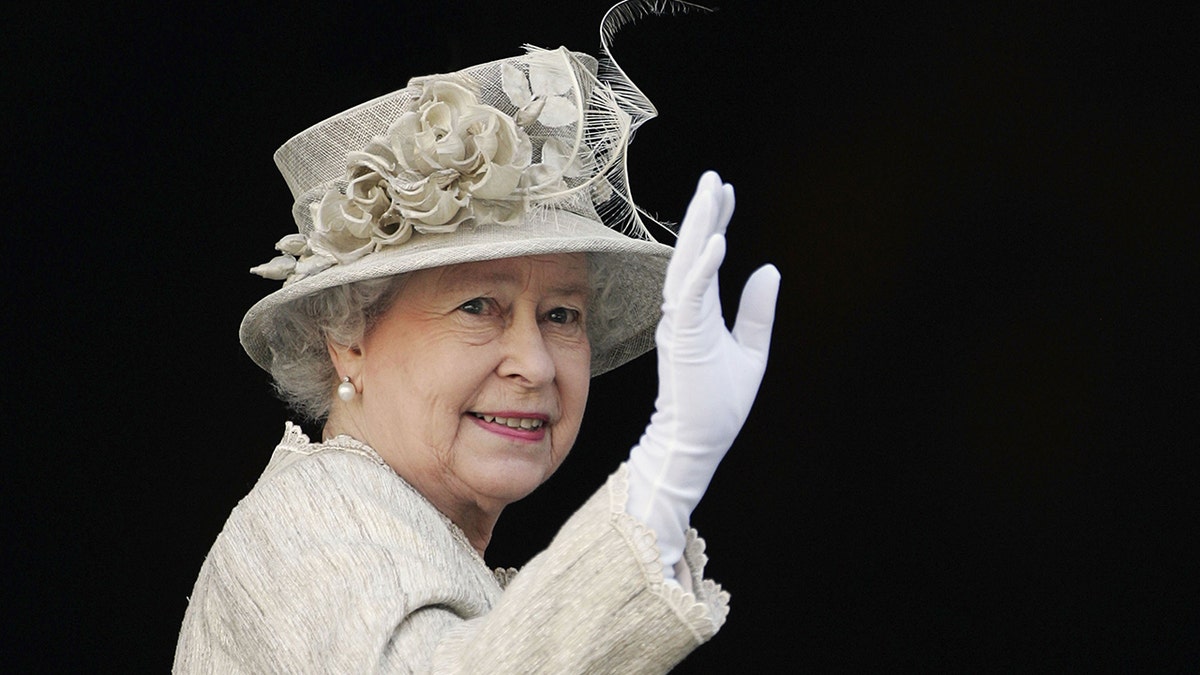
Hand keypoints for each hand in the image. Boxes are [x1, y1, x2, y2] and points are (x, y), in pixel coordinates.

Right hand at [626, 171, 779, 578]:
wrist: (697, 444)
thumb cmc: (718, 405)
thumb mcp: (751, 351)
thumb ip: (757, 312)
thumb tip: (769, 269)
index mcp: (699, 314)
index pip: (705, 258)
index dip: (714, 223)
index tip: (724, 192)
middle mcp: (685, 312)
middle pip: (692, 252)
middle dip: (703, 214)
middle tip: (712, 178)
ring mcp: (681, 324)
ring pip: (687, 264)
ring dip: (699, 228)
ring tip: (710, 193)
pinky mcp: (683, 338)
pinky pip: (692, 294)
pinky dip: (704, 267)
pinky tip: (717, 241)